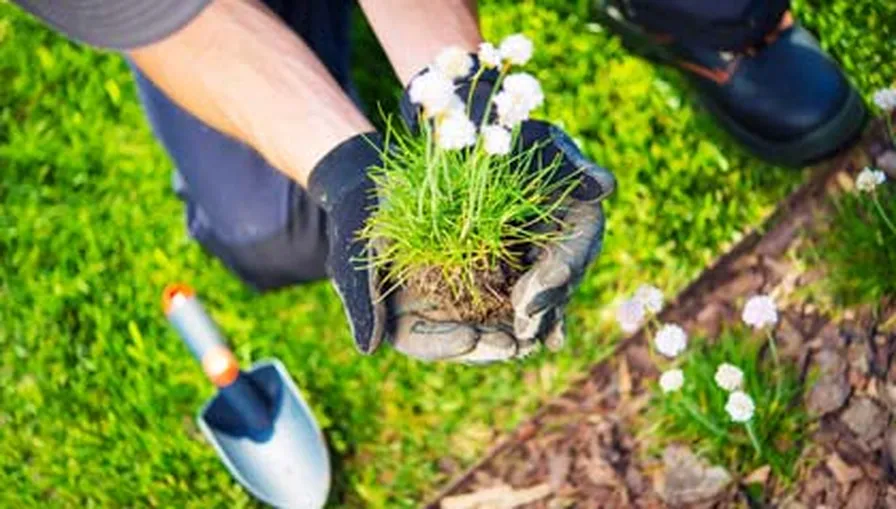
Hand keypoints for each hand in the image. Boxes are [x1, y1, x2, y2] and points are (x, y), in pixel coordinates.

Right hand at [307, 134, 552, 362]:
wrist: (376, 180)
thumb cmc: (358, 217)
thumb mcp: (357, 253)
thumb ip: (364, 300)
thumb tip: (368, 348)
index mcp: (398, 315)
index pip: (421, 343)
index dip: (445, 345)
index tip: (469, 338)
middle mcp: (432, 311)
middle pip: (463, 340)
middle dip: (489, 345)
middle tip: (515, 345)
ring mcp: (459, 292)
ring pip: (489, 320)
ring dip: (514, 329)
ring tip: (536, 334)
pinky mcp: (483, 268)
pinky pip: (506, 289)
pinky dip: (525, 297)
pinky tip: (547, 299)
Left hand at [509, 120, 614, 349]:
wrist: (468, 136)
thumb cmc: (502, 128)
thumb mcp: (534, 137)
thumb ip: (567, 162)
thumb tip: (607, 185)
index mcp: (577, 208)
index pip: (579, 241)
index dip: (566, 261)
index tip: (551, 277)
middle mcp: (565, 238)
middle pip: (564, 277)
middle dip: (546, 300)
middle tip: (526, 319)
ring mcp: (541, 258)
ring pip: (546, 296)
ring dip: (537, 319)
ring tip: (521, 341)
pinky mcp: (515, 270)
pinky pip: (522, 300)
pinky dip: (520, 320)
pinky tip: (513, 345)